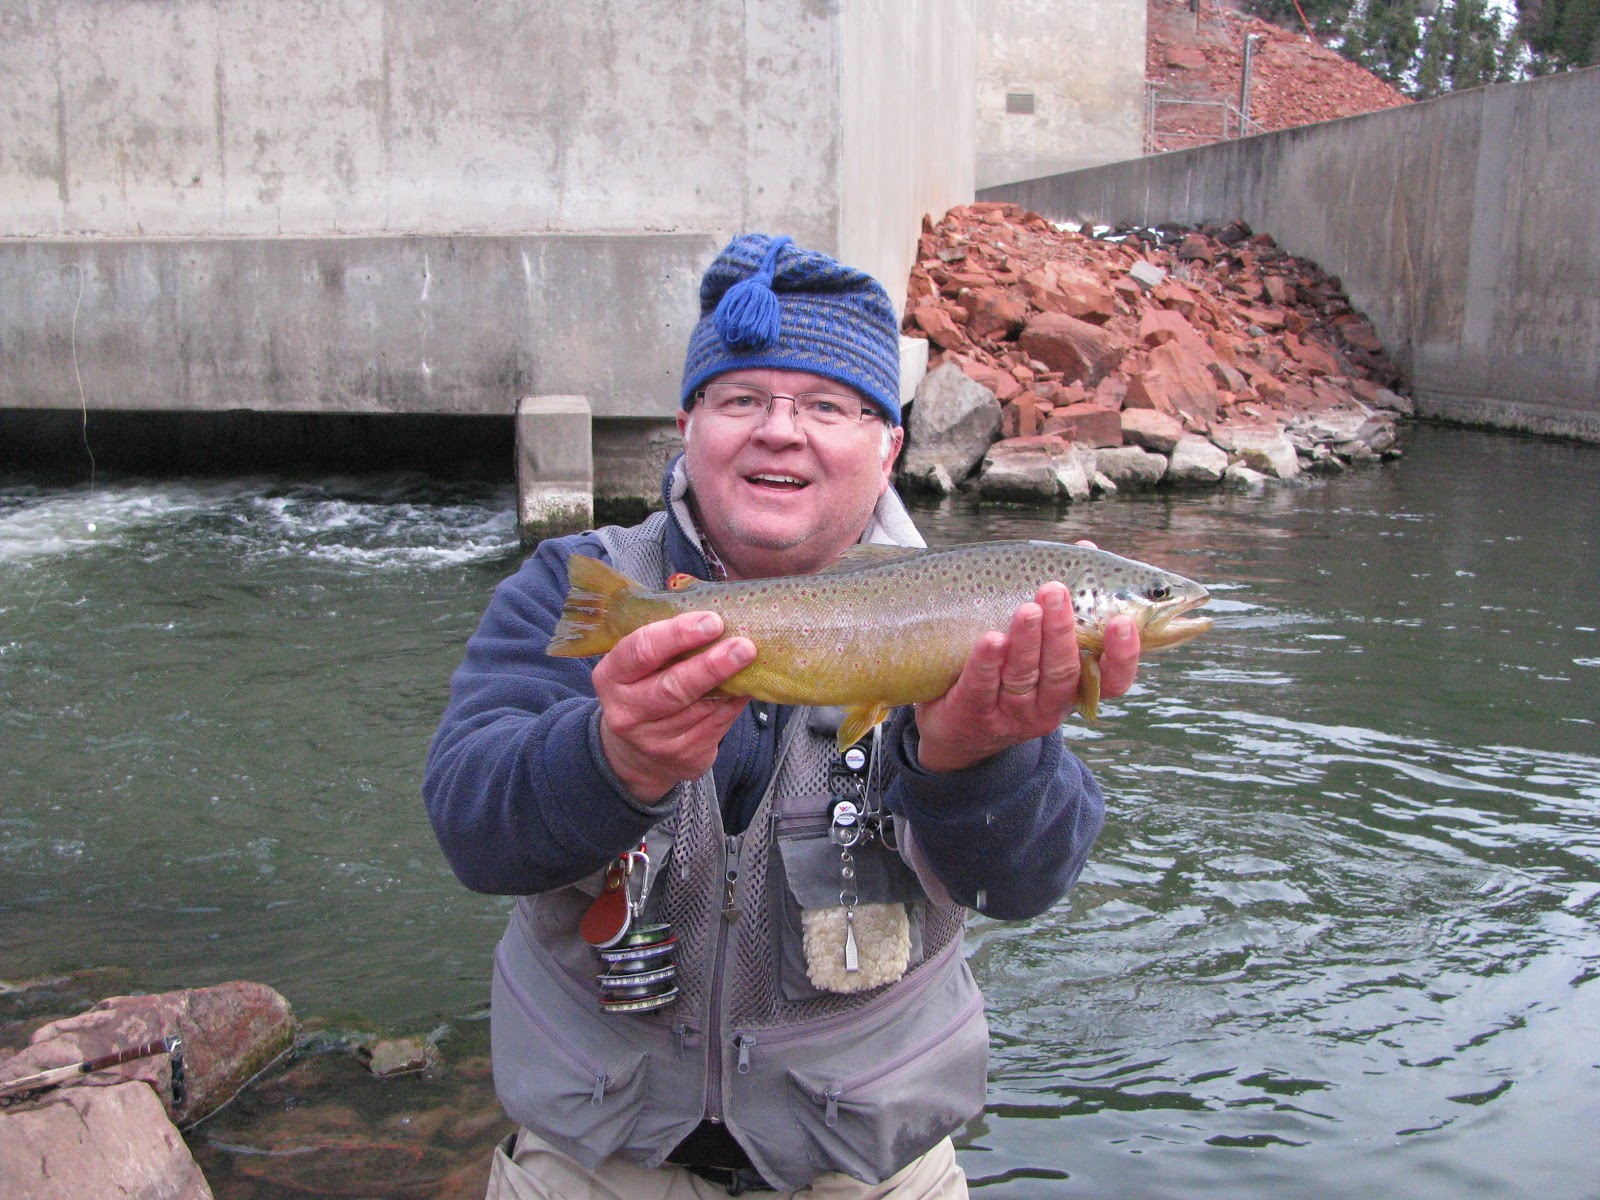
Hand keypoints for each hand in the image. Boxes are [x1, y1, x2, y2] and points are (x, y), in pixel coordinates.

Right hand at [592, 612, 752, 802]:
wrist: (635, 754)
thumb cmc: (643, 690)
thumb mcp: (636, 665)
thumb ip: (664, 638)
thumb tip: (713, 606)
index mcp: (611, 676)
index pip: (641, 651)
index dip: (677, 634)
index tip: (711, 621)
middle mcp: (627, 711)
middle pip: (672, 687)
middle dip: (711, 665)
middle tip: (743, 646)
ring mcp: (654, 739)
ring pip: (700, 708)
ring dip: (731, 684)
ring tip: (751, 660)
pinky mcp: (683, 757)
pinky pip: (717, 725)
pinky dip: (735, 703)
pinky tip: (747, 686)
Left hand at [913, 583, 1141, 773]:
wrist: (958, 730)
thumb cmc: (1010, 673)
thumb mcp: (1043, 646)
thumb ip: (1068, 599)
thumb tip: (1088, 547)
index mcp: (1076, 687)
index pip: (1114, 681)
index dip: (1123, 656)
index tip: (1122, 623)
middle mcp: (1050, 706)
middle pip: (1063, 670)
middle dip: (1061, 630)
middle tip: (1055, 591)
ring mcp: (1012, 713)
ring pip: (1024, 676)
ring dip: (1027, 641)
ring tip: (1027, 609)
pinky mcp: (973, 714)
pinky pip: (982, 686)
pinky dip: (986, 662)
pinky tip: (990, 639)